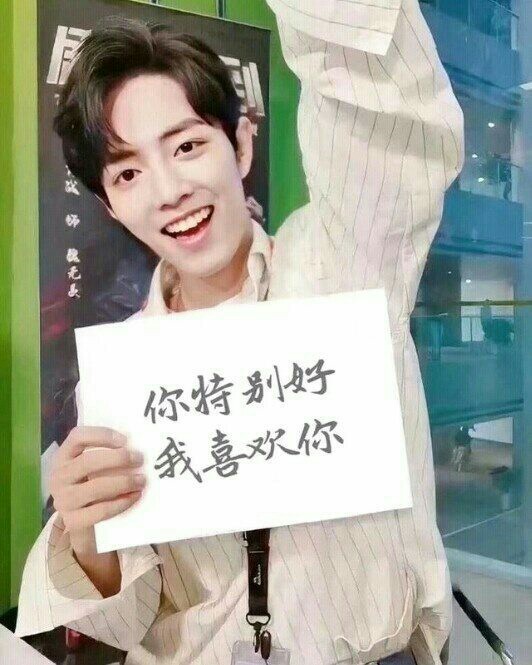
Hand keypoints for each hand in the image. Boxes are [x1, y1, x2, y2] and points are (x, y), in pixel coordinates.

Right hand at [49, 426, 145, 554]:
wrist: (79, 519)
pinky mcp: (73, 521)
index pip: (77, 437)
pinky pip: (101, 510)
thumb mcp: (90, 466)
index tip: (125, 440)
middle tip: (139, 459)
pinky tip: (135, 496)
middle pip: (87, 462)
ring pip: (95, 488)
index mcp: (62, 457)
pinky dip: (122, 503)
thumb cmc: (89, 484)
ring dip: (123, 482)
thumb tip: (136, 445)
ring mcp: (63, 500)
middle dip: (117, 459)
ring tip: (141, 480)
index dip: (102, 435)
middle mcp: (58, 477)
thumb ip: (105, 453)